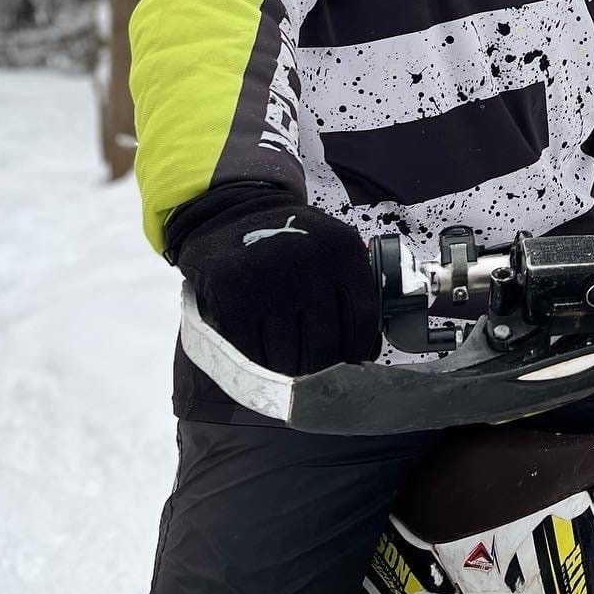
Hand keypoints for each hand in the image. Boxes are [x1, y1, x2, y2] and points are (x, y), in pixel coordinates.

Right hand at [173, 195, 379, 374]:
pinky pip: (254, 353)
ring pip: (290, 356)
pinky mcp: (233, 299)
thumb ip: (350, 284)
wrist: (230, 211)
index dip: (360, 351)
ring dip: (292, 374)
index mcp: (343, 250)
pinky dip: (261, 367)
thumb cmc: (288, 238)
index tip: (354, 366)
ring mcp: (270, 283)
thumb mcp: (330, 243)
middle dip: (324, 371)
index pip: (363, 319)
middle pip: (326, 345)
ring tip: (293, 376)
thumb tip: (363, 349)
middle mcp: (310, 265)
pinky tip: (267, 365)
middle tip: (320, 381)